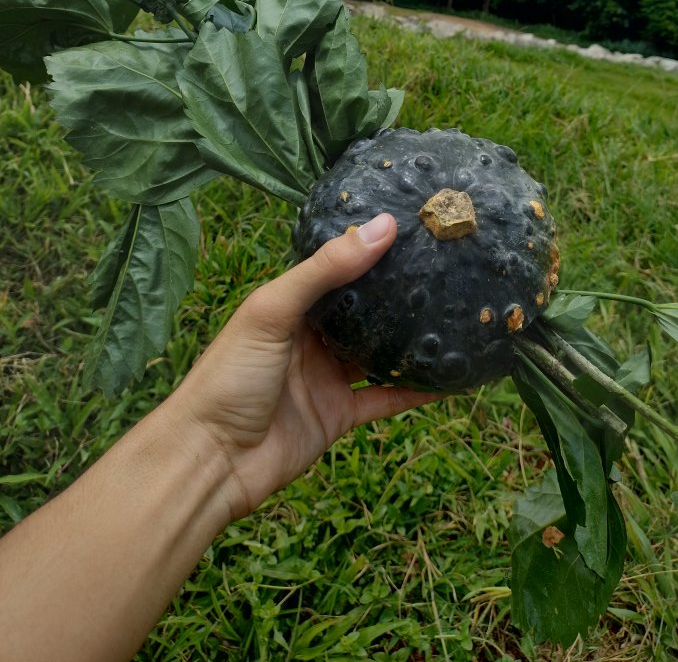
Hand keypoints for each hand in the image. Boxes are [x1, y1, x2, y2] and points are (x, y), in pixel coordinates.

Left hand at [170, 213, 438, 519]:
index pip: (336, 270)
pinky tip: (451, 380)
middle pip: (362, 311)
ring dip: (410, 341)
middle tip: (445, 268)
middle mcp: (310, 338)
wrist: (211, 460)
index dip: (369, 250)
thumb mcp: (273, 311)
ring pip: (377, 353)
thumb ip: (326, 270)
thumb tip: (382, 226)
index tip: (413, 229)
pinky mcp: (339, 415)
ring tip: (455, 316)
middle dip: (397, 294)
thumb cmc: (230, 376)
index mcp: (290, 306)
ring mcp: (326, 377)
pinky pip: (386, 399)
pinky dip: (416, 391)